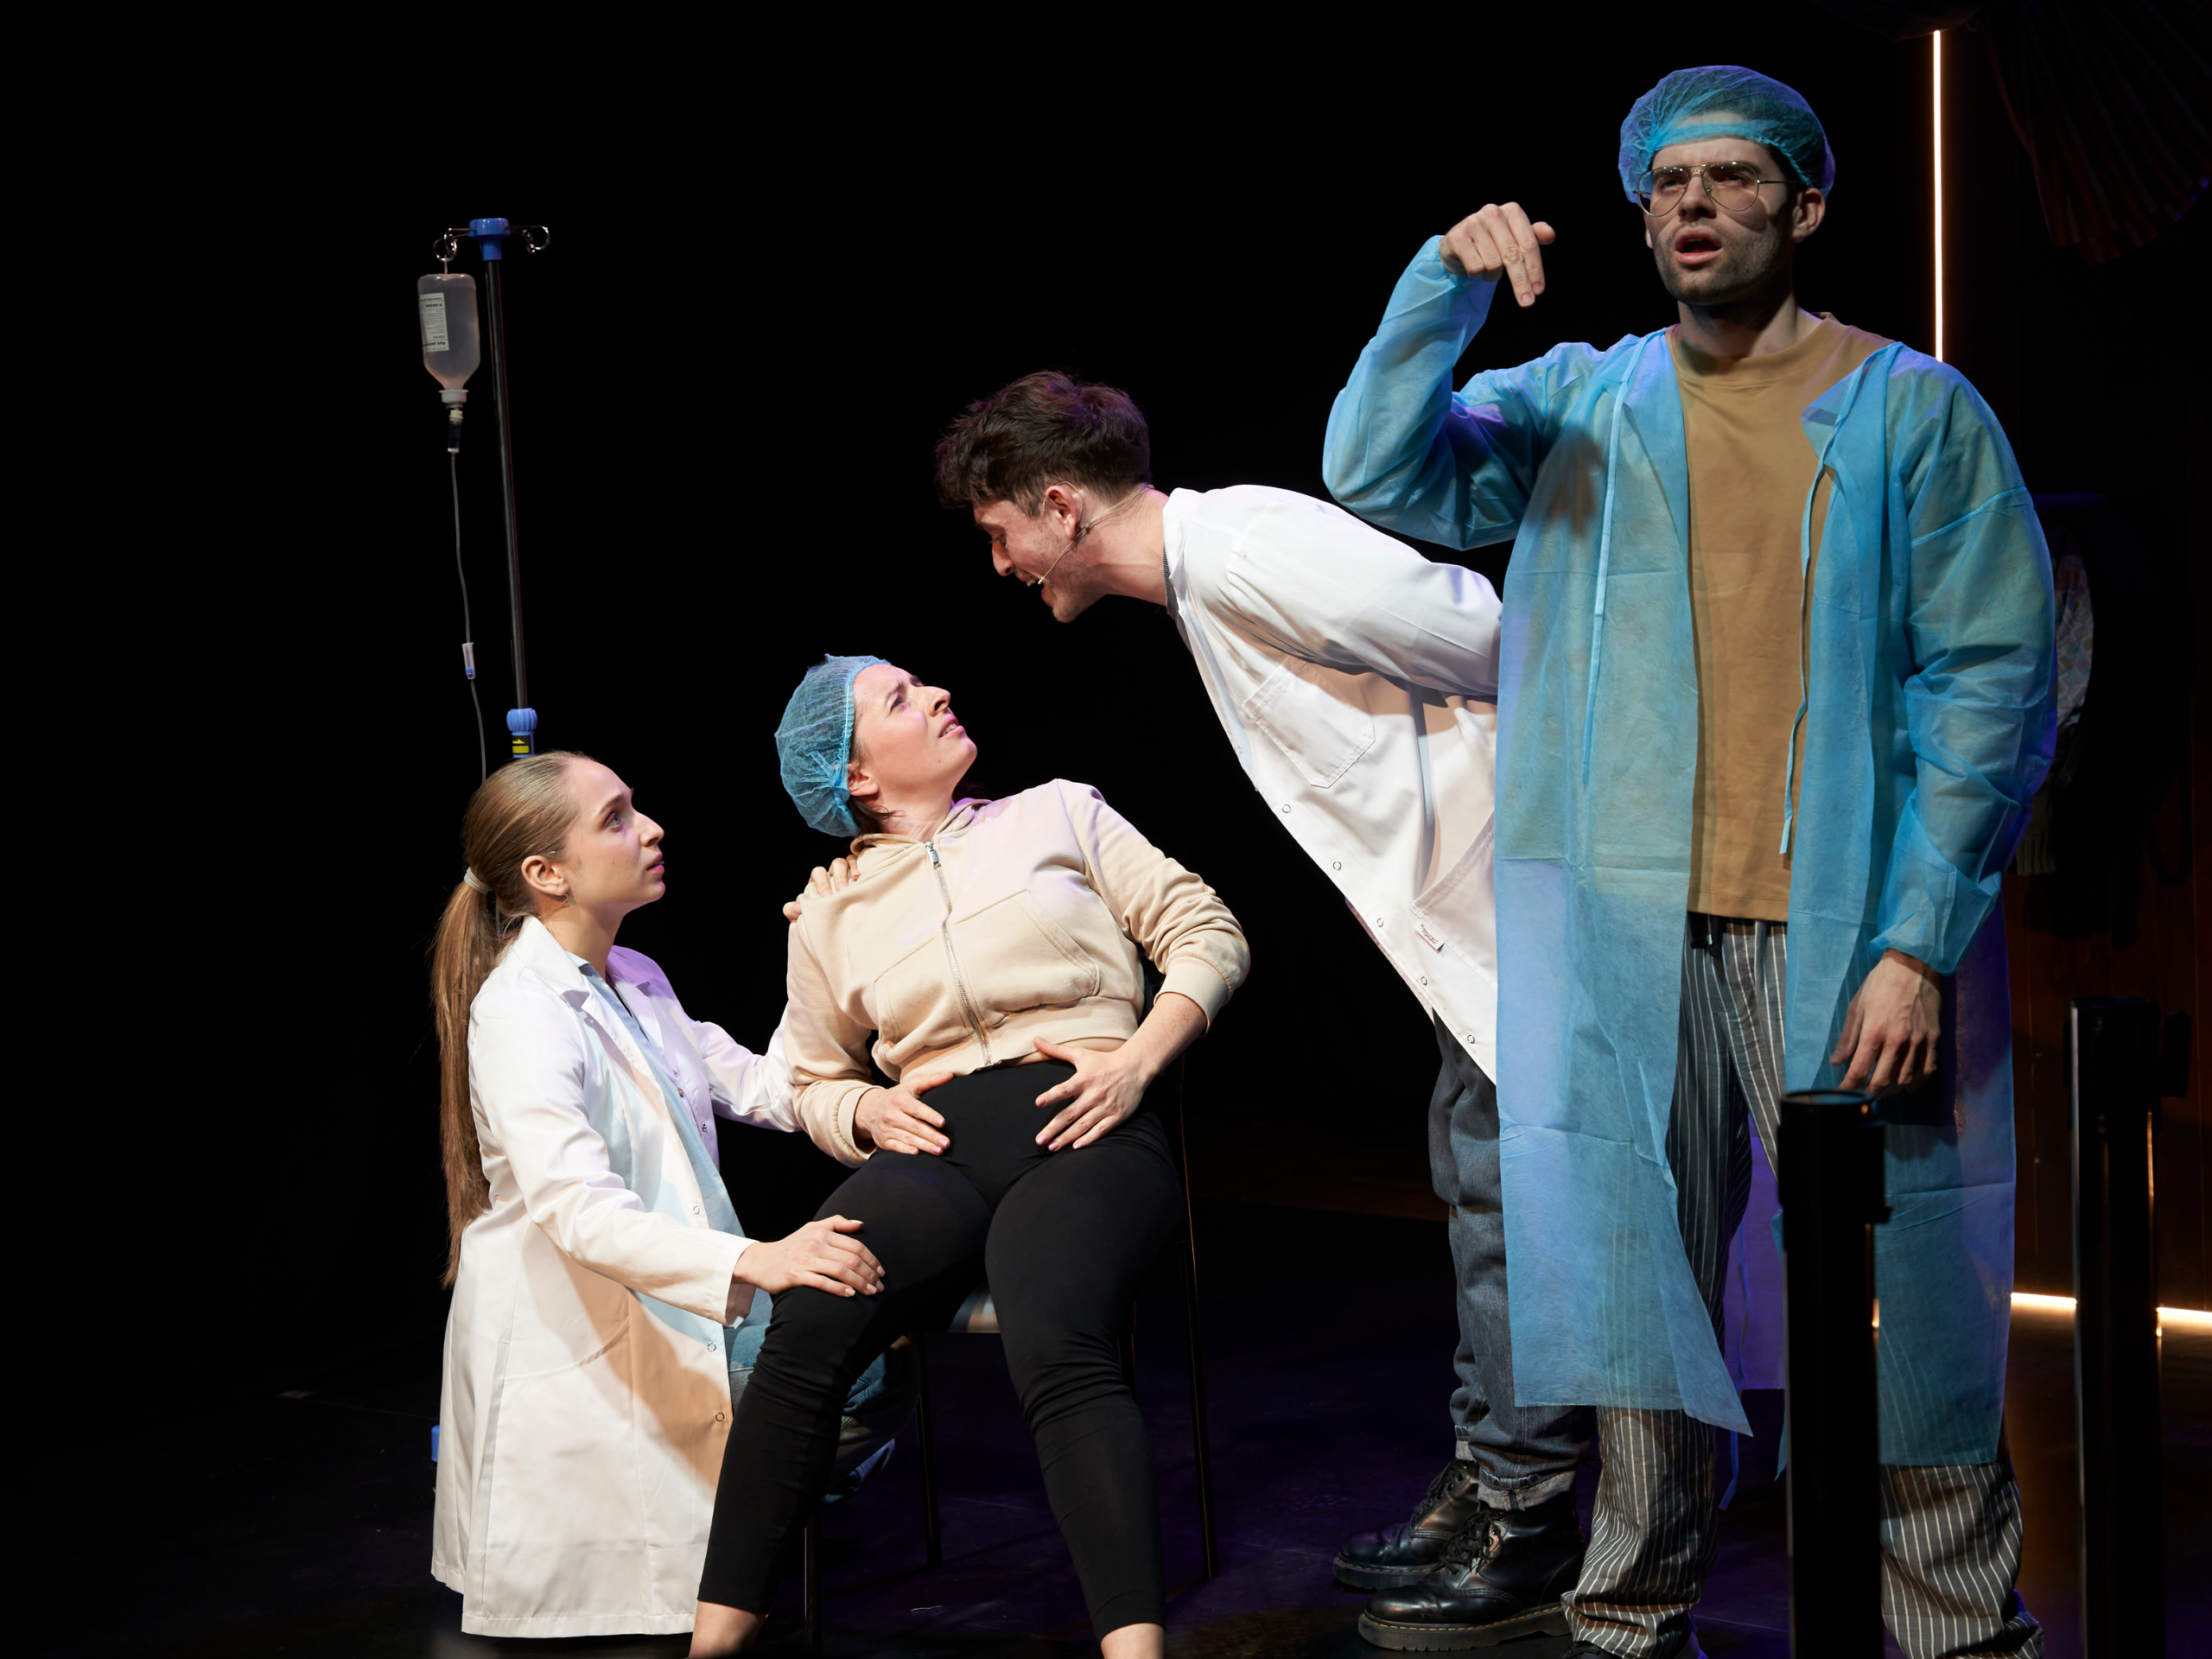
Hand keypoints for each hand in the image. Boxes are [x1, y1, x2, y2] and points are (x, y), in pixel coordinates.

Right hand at [736, 1215, 883, 1297]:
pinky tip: (850, 1294)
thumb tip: (861, 1224)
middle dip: (869, 1274)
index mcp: (822, 1232)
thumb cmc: (791, 1246)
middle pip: (851, 1259)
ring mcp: (805, 1259)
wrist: (761, 1261)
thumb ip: (836, 1223)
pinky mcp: (796, 1275)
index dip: (872, 1259)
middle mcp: (815, 1244)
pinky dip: (839, 1288)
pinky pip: (822, 1282)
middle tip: (879, 1286)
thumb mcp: (812, 1228)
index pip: (855, 1245)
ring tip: (870, 1292)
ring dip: (859, 1283)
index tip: (881, 1272)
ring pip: (840, 1270)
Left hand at [782, 856, 856, 922]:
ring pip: (843, 862)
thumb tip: (796, 907)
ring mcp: (846, 872)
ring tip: (849, 888)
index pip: (818, 872)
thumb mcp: (805, 914)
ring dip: (846, 872)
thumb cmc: (821, 918)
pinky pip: (857, 861)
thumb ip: (793, 911)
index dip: (822, 882)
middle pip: (833, 865)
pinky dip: (857, 866)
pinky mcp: (858, 874)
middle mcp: (833, 874)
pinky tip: (859, 877)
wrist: (837, 926)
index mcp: (820, 881)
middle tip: (839, 891)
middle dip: (836, 877)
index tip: (826, 896)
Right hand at [855, 1071, 954, 1154]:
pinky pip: (895, 1147)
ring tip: (939, 1150)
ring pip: (907, 1138)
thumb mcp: (910, 1085)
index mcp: (900, 1100)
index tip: (942, 1122)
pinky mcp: (883, 1141)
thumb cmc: (897, 1096)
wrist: (869, 1109)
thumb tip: (950, 1075)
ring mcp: (886, 1129)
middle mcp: (891, 1114)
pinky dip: (905, 1151)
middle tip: (946, 1143)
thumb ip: (931, 1080)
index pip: (916, 1109)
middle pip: (914, 1127)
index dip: (929, 1115)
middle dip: (931, 1136)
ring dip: (924, 1146)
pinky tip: (917, 1153)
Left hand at [1032, 1038, 1154, 1150]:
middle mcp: (1094, 1094)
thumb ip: (1056, 1050)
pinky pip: (1100, 1130)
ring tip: (1052, 1147)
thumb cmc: (1104, 1061)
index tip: (1038, 1102)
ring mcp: (1106, 1107)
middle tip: (1039, 1140)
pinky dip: (1088, 1139)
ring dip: (1066, 1138)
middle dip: (1053, 1128)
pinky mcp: (1117, 1116)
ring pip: (1082, 1126)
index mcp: (1084, 1079)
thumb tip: (1035, 1039)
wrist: (1135, 1067)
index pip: (1065, 1089)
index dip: (1051, 1095)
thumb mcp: (1081, 1053)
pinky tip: (1075, 1147)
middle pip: (1070, 1114)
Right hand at [1439, 203, 1555, 306]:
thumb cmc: (1492, 240)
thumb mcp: (1515, 236)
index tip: (1538, 290)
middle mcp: (1493, 212)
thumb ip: (1534, 236)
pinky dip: (1478, 274)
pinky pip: (1476, 267)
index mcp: (1512, 211)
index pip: (1529, 244)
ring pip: (1493, 264)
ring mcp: (1474, 223)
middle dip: (1521, 282)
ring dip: (1493, 275)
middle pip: (1512, 255)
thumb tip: (1550, 235)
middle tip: (1527, 302)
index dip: (1535, 269)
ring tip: (1488, 270)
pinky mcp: (1458, 237)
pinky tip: (1475, 267)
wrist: (1458, 242)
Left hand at [1830, 950, 1942, 1093]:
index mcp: (1874, 1032)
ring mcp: (1918, 1041)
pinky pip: (1928, 1069)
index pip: (1860, 1070)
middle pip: (1883, 1080)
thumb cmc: (1880, 984)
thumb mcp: (1857, 1007)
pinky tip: (1909, 1086)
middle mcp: (1897, 1040)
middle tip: (1862, 1095)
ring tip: (1882, 1090)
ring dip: (1892, 1089)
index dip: (1849, 1087)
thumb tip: (1837, 1061)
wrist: (1914, 965)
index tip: (1843, 1095)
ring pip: (1905, 1078)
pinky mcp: (1934, 1038)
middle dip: (1870, 1092)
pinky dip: (1917, 1082)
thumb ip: (1848, 1038)